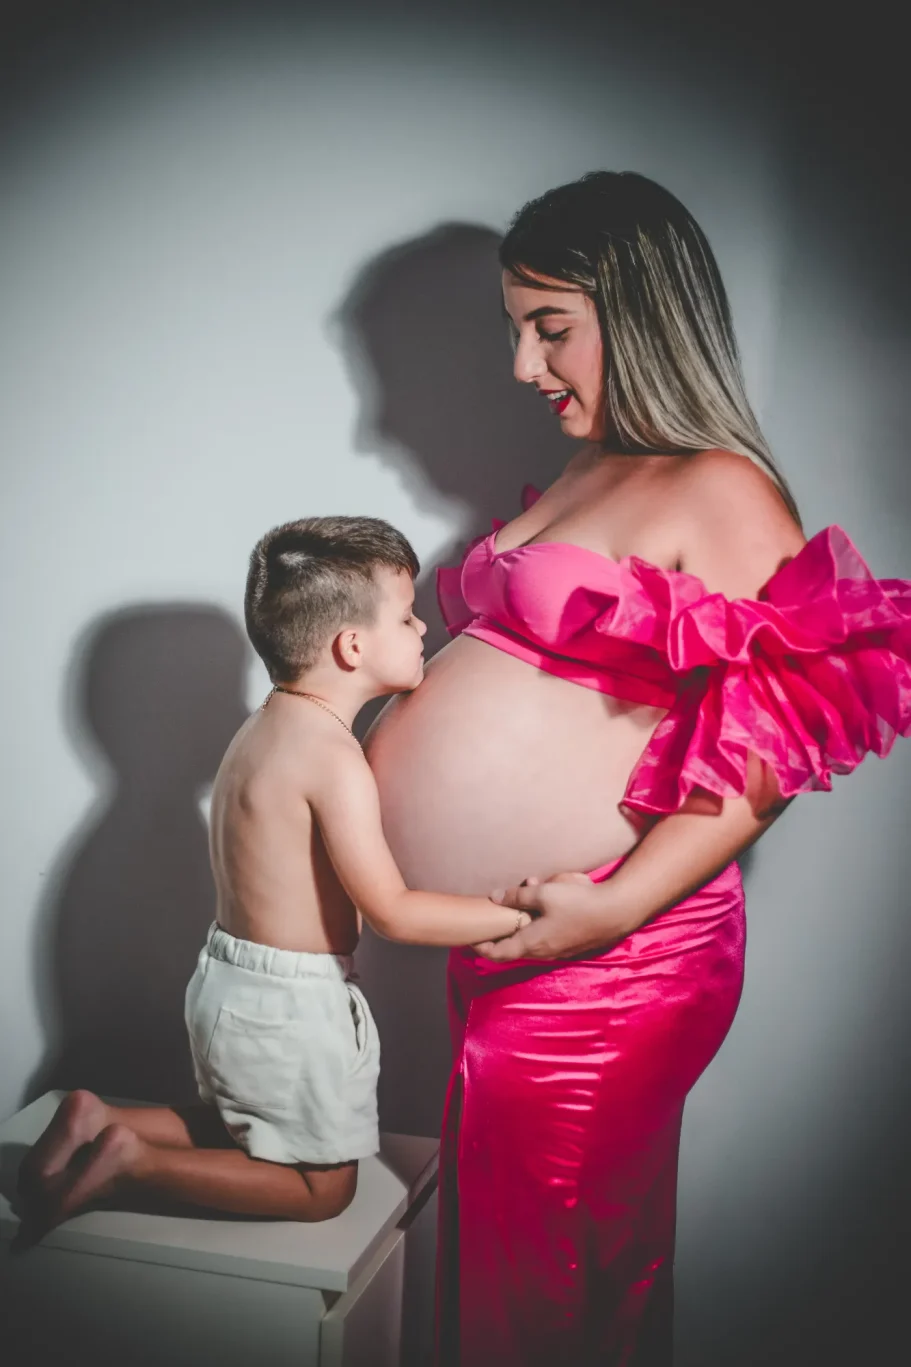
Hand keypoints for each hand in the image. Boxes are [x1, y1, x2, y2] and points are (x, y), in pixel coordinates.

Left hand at [472, 872, 630, 960]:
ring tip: (526, 894)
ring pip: (531, 940)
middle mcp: (543, 952)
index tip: (470, 938)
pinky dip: (538, 922)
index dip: (481, 947)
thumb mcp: (544, 893)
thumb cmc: (578, 903)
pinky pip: (546, 936)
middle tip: (494, 914)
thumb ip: (518, 896)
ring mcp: (558, 950)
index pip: (498, 953)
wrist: (616, 912)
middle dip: (502, 930)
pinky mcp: (569, 944)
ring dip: (523, 922)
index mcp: (532, 943)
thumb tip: (495, 897)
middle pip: (513, 948)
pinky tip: (546, 899)